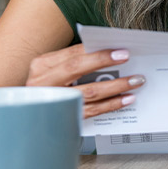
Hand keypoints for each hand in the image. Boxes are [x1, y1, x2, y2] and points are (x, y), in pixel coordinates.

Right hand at [26, 43, 145, 118]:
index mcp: (43, 66)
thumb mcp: (55, 70)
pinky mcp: (63, 118)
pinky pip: (91, 111)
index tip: (121, 50)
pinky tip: (126, 99)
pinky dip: (111, 104)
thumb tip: (110, 52)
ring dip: (116, 86)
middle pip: (76, 68)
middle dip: (104, 62)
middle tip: (127, 59)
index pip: (73, 53)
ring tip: (135, 81)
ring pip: (88, 92)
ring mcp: (54, 101)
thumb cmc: (49, 87)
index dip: (98, 52)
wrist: (32, 115)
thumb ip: (76, 60)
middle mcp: (44, 82)